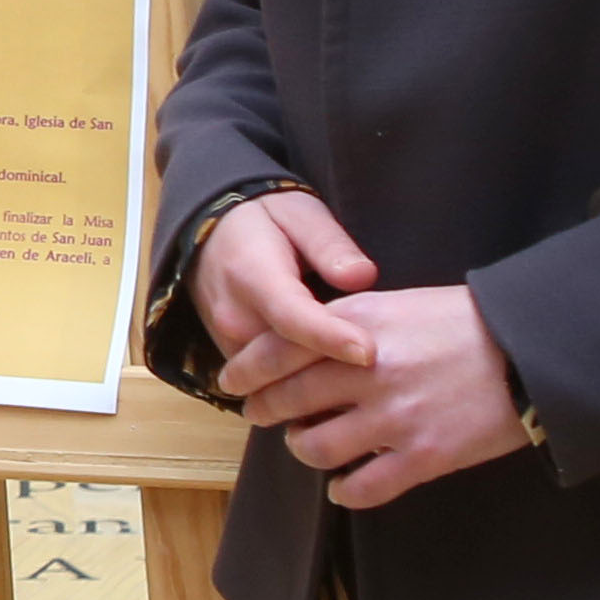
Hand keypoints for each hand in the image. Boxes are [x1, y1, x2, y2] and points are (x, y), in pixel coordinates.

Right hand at [190, 191, 380, 397]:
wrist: (208, 236)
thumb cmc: (263, 222)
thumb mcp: (300, 214)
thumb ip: (329, 244)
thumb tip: (362, 276)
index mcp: (253, 275)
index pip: (292, 316)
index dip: (329, 337)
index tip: (369, 352)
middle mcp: (234, 317)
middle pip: (287, 360)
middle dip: (335, 372)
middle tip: (390, 375)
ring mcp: (228, 343)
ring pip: (279, 379)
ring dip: (319, 384)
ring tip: (369, 383)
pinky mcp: (233, 359)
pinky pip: (270, 383)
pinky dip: (303, 385)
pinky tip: (340, 384)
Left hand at [235, 286, 533, 509]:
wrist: (530, 353)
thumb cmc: (466, 324)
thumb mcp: (398, 304)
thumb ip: (351, 325)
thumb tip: (307, 345)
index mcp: (358, 325)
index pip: (277, 349)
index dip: (246, 371)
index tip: (234, 383)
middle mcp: (367, 371)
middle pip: (287, 400)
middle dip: (264, 412)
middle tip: (261, 416)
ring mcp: (393, 417)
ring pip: (315, 447)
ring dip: (303, 450)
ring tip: (310, 445)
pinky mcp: (423, 457)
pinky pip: (362, 487)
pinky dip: (344, 490)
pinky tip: (344, 485)